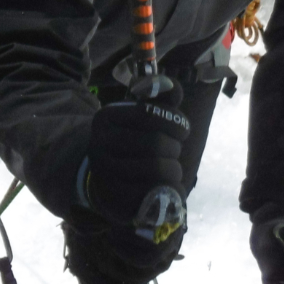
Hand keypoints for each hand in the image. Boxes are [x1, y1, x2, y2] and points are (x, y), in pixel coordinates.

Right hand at [79, 92, 189, 229]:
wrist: (102, 175)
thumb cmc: (131, 138)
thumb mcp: (142, 112)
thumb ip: (161, 95)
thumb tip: (169, 85)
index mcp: (106, 117)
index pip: (149, 114)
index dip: (176, 122)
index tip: (183, 130)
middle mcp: (100, 144)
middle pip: (155, 144)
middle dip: (174, 148)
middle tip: (174, 150)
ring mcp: (104, 173)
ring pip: (156, 170)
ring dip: (174, 170)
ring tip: (172, 168)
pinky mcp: (114, 198)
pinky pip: (152, 194)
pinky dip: (169, 190)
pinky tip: (169, 186)